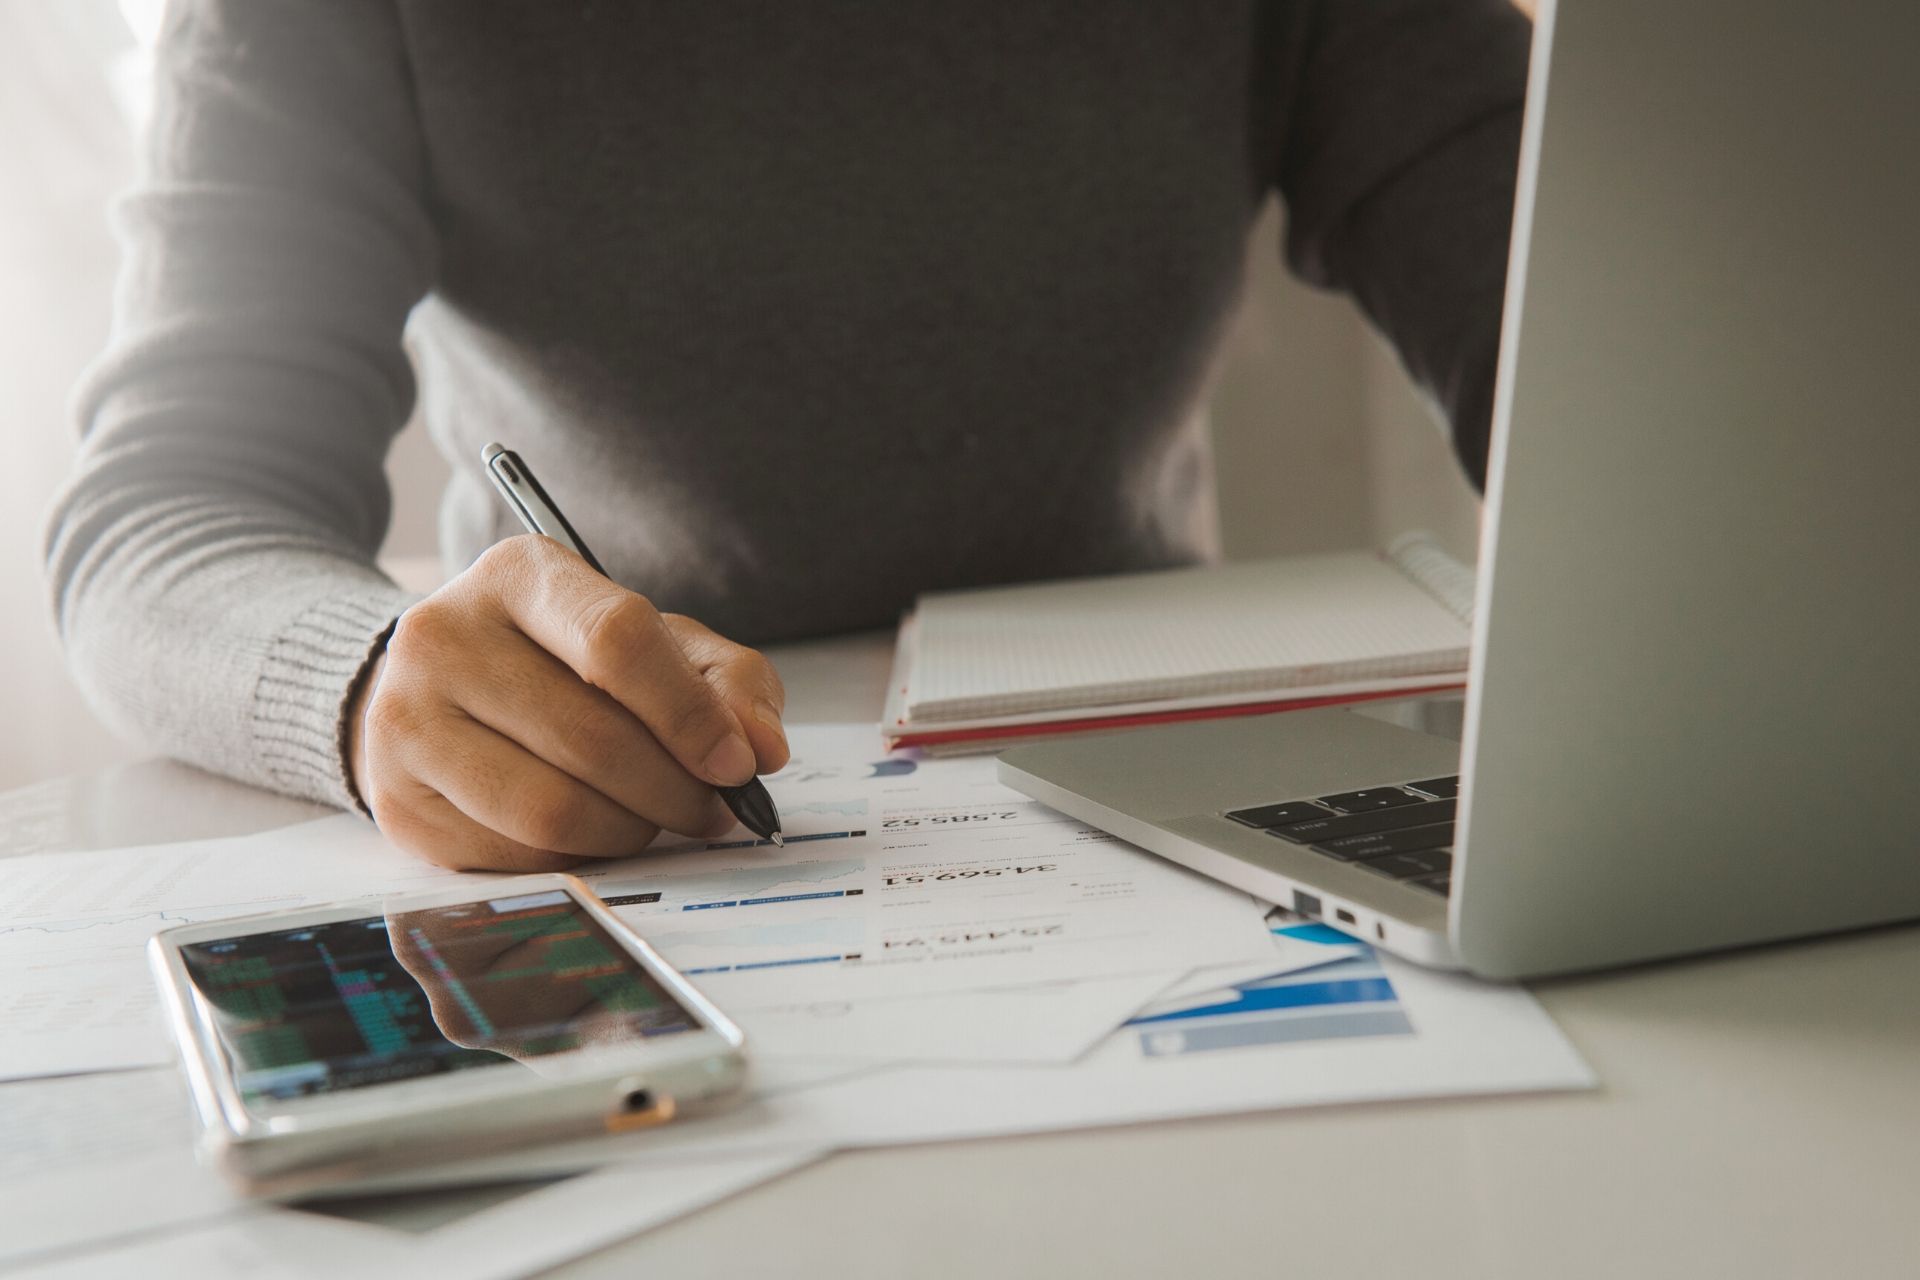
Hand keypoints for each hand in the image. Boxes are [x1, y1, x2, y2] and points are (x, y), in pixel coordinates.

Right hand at [346, 534, 788, 870]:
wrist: (438, 690)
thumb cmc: (565, 663)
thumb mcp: (657, 643)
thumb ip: (727, 681)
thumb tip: (763, 747)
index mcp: (519, 575)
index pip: (617, 641)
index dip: (690, 714)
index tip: (738, 762)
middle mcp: (444, 636)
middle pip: (593, 738)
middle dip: (675, 789)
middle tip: (713, 808)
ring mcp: (406, 720)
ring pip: (554, 809)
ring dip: (632, 830)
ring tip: (655, 818)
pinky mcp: (397, 801)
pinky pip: (516, 855)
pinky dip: (577, 856)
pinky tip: (592, 830)